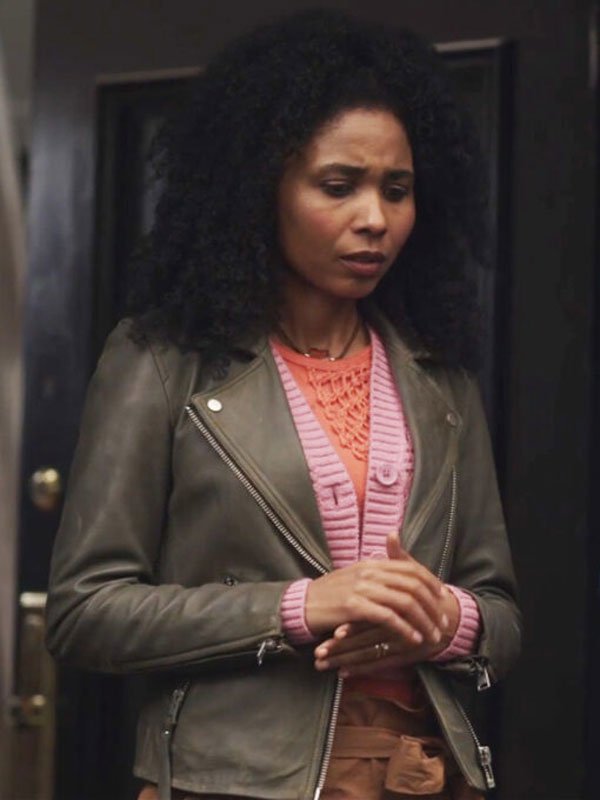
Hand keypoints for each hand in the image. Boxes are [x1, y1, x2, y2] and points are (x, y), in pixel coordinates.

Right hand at [312, 532, 459, 674]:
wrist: (303, 604)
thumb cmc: (330, 594)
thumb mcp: (355, 577)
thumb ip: (378, 573)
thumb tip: (400, 572)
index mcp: (371, 563)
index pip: (410, 568)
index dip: (431, 582)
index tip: (443, 597)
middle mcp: (369, 572)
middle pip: (412, 584)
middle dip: (432, 605)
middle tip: (442, 622)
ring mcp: (361, 588)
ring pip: (404, 602)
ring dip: (423, 620)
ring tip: (433, 635)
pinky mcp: (354, 606)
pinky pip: (388, 617)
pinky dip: (405, 628)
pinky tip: (413, 638)